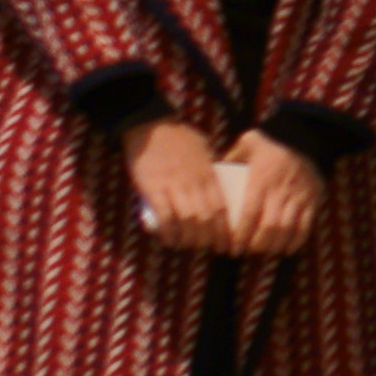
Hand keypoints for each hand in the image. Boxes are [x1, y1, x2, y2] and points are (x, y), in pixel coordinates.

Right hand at [123, 120, 231, 250]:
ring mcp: (174, 186)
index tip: (225, 244)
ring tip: (188, 246)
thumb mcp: (203, 149)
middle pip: (207, 219)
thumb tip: (220, 184)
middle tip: (207, 249)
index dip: (225, 231)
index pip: (222, 209)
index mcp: (208, 174)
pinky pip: (164, 216)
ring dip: (189, 239)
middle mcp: (194, 182)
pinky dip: (168, 232)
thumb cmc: (177, 136)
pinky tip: (169, 240)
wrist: (149, 125)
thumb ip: (211, 168)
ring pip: (188, 221)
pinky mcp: (153, 189)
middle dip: (209, 239)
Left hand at [212, 134, 325, 255]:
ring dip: (274, 245)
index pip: (250, 213)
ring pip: (287, 229)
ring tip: (263, 252)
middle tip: (246, 251)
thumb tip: (213, 172)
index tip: (233, 246)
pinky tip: (285, 249)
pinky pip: (305, 226)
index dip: (241, 234)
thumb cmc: (271, 143)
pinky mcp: (312, 200)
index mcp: (263, 178)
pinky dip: (296, 241)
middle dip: (257, 244)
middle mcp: (281, 189)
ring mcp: (298, 196)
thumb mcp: (249, 142)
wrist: (306, 138)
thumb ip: (231, 156)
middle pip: (269, 226)